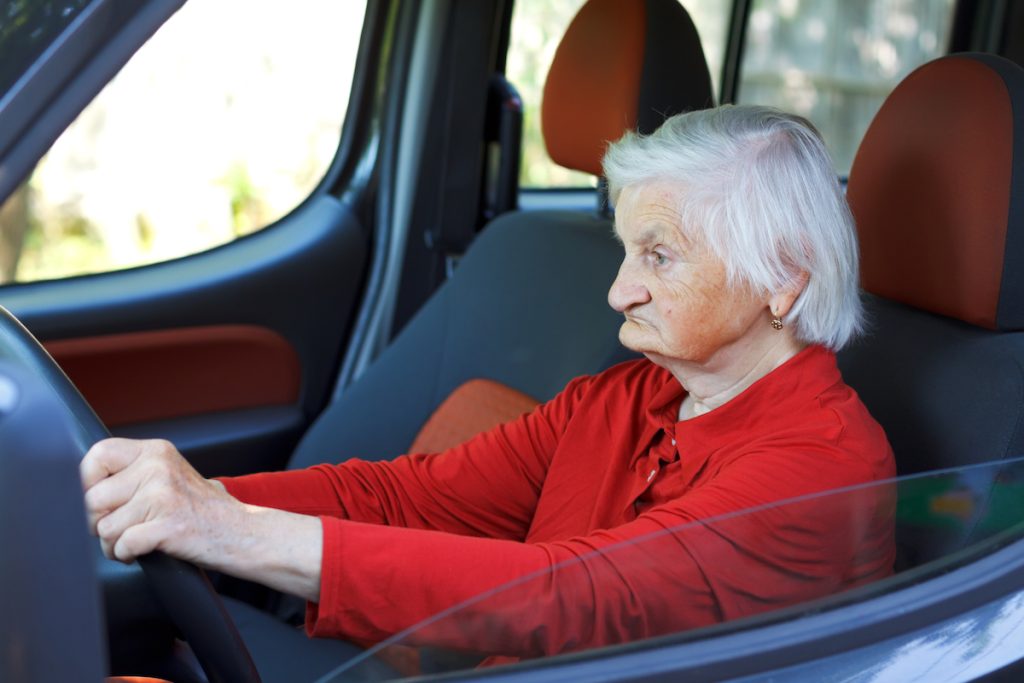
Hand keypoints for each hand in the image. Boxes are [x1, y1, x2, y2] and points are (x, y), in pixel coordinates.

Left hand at [81, 438, 242, 564]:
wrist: (242, 532)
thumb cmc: (201, 510)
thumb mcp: (168, 476)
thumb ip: (131, 474)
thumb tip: (79, 485)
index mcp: (156, 451)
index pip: (97, 456)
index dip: (86, 483)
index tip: (99, 502)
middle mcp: (158, 467)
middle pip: (92, 498)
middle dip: (98, 523)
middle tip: (122, 528)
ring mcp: (163, 495)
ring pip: (104, 528)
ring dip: (113, 544)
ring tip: (136, 540)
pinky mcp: (167, 525)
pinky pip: (121, 546)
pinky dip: (126, 555)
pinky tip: (143, 551)